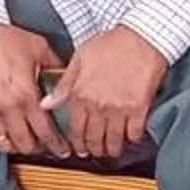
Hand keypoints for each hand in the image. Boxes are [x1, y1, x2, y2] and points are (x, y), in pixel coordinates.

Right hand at [0, 23, 68, 158]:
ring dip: (17, 147)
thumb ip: (56, 66)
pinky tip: (2, 138)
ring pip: (5, 144)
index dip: (57, 145)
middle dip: (39, 149)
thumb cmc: (2, 38)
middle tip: (45, 147)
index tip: (62, 149)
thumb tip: (68, 78)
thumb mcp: (38, 47)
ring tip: (24, 143)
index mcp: (26, 94)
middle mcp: (8, 107)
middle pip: (26, 144)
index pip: (46, 131)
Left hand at [43, 26, 168, 160]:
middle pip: (93, 139)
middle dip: (93, 150)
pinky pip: (134, 134)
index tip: (79, 148)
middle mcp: (98, 105)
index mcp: (81, 93)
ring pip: (113, 141)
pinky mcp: (139, 109)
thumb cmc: (112, 43)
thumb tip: (46, 103)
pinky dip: (131, 139)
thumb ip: (63, 84)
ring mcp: (119, 109)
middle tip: (94, 152)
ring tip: (111, 149)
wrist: (143, 37)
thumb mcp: (80, 58)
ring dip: (111, 149)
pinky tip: (130, 137)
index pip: (75, 129)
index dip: (77, 143)